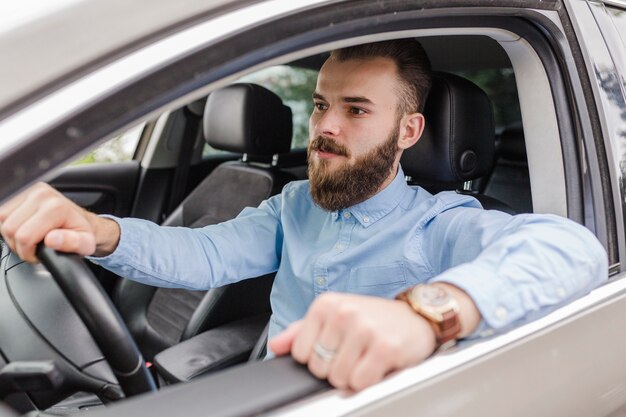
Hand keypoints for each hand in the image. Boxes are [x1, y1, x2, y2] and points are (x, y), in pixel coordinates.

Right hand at [0, 182, 119, 261]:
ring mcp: (29, 189)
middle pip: (9, 228)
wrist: (80, 219)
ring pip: (1, 220)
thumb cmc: (80, 232)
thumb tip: (52, 239)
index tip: (37, 254)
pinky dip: (7, 224)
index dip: (27, 252)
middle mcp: (41, 194)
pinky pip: (0, 212)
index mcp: (56, 207)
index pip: (24, 236)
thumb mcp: (84, 243)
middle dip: (18, 244)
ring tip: (28, 237)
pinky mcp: (20, 190)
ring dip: (11, 234)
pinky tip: (22, 227)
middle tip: (32, 247)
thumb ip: (71, 243)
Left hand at [269, 292, 437, 390]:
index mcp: (326, 305)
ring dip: (352, 376)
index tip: (333, 350)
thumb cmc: (373, 318)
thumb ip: (301, 331)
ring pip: (338, 377)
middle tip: (352, 355)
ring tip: (364, 359)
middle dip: (334, 369)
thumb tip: (275, 346)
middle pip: (318, 367)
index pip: (300, 352)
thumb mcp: (334, 315)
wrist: (415, 316)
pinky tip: (376, 365)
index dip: (315, 359)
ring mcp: (364, 329)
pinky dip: (367, 381)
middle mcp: (343, 313)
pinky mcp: (384, 347)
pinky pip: (359, 382)